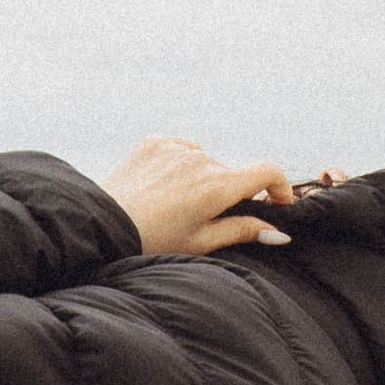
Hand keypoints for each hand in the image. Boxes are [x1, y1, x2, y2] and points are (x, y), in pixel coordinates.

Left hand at [101, 137, 294, 256]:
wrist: (104, 226)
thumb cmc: (153, 241)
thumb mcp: (201, 242)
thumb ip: (242, 230)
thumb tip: (278, 231)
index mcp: (218, 186)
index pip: (268, 171)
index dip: (280, 187)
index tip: (276, 202)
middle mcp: (202, 159)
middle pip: (231, 173)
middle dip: (227, 193)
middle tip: (202, 218)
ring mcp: (178, 147)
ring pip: (206, 162)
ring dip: (201, 179)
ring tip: (174, 205)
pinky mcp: (156, 142)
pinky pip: (182, 150)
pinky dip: (180, 165)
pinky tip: (161, 188)